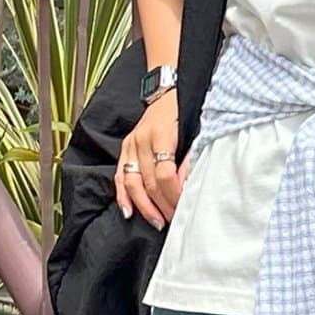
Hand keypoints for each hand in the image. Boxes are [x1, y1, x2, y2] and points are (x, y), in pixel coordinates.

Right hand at [115, 87, 190, 225]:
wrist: (167, 92)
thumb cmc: (184, 112)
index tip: (183, 207)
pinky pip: (119, 176)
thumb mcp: (195, 131)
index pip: (165, 174)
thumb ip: (190, 158)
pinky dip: (123, 196)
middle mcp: (142, 141)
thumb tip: (187, 185)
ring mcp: (130, 145)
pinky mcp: (125, 148)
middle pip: (149, 182)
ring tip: (157, 222)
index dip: (174, 194)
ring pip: (132, 183)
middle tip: (174, 220)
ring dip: (145, 207)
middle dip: (162, 205)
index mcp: (161, 135)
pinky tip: (129, 212)